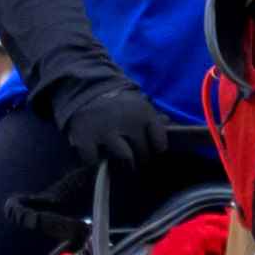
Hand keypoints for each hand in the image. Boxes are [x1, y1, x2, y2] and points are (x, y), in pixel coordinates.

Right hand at [56, 78, 185, 183]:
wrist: (85, 91)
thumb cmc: (118, 105)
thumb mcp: (139, 106)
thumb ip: (155, 120)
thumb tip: (170, 124)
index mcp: (143, 112)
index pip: (160, 143)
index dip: (156, 149)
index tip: (152, 148)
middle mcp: (126, 121)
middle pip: (144, 154)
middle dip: (140, 157)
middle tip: (134, 155)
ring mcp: (104, 131)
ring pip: (125, 159)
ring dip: (123, 163)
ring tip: (119, 158)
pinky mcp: (84, 139)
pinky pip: (95, 161)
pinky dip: (94, 159)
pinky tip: (96, 151)